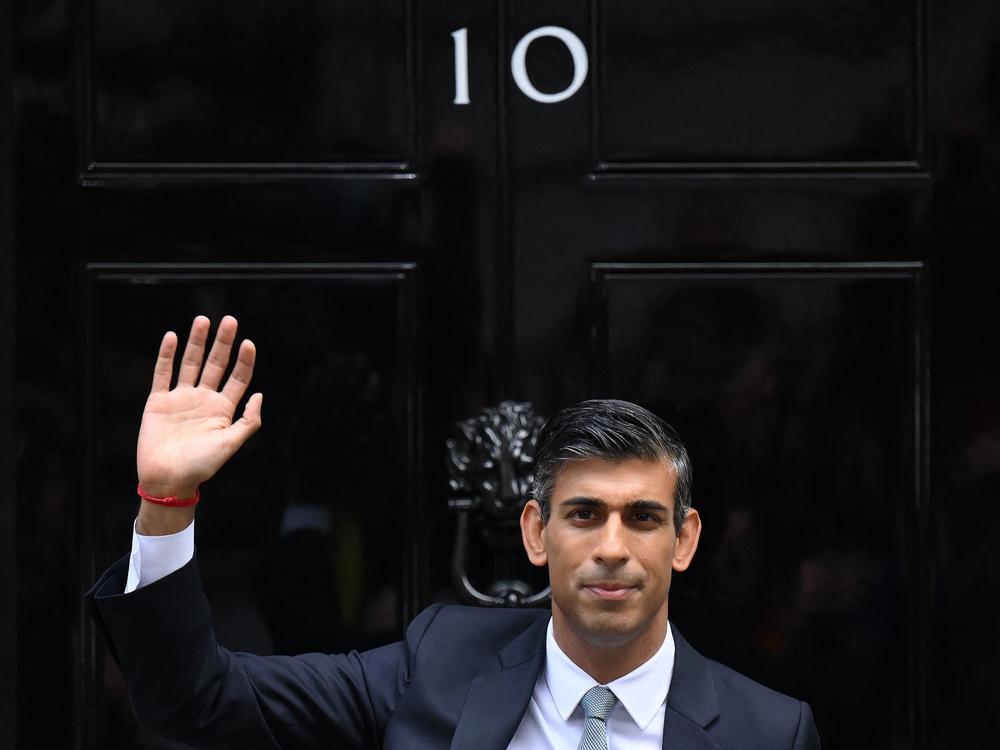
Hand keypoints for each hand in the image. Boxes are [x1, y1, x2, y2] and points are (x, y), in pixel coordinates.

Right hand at [136, 315, 262, 500]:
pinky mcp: (159, 402)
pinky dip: (166, 355)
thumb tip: (260, 395)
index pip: (237, 378)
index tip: (248, 343)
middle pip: (216, 365)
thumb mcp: (230, 444)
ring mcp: (181, 399)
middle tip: (229, 320)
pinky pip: (163, 373)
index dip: (244, 360)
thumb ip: (248, 421)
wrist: (168, 480)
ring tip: (202, 320)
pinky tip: (172, 337)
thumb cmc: (201, 467)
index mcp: (223, 409)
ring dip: (196, 342)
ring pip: (190, 363)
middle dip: (223, 343)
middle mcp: (204, 400)